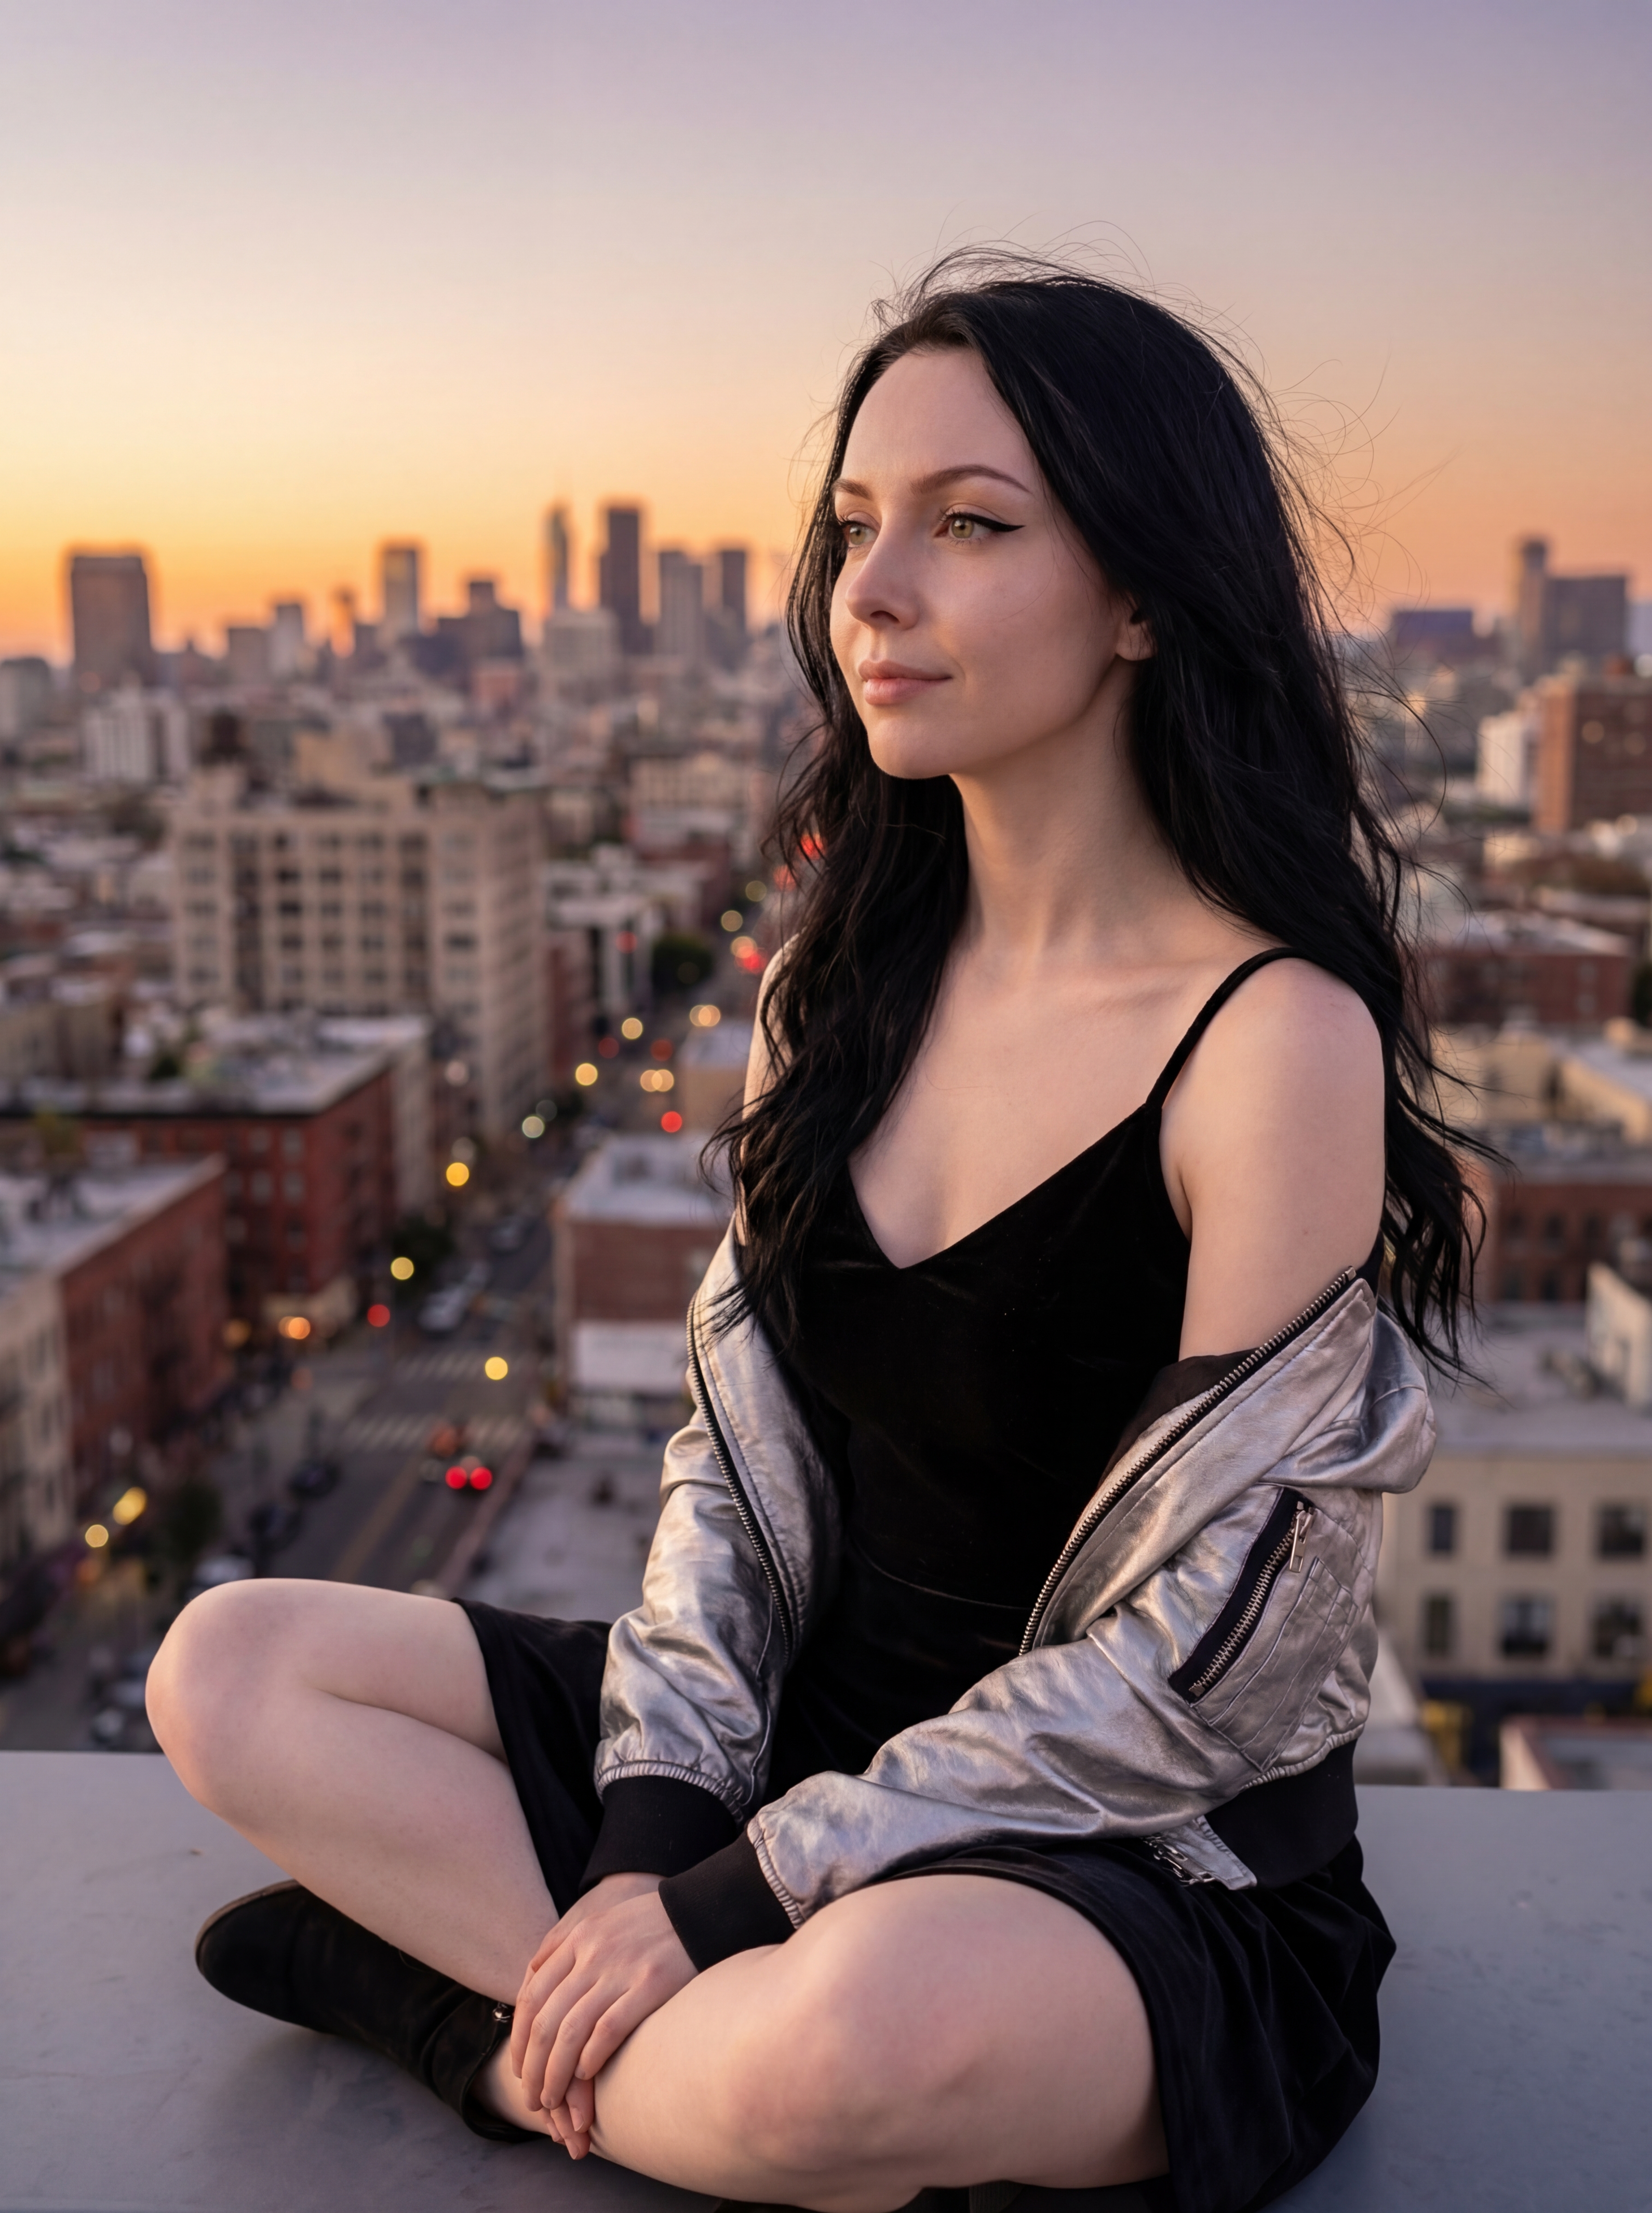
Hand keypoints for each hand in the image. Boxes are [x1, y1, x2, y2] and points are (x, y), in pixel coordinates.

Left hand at [510, 1873, 694, 2156]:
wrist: (702, 1909)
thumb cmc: (651, 1923)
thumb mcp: (602, 1921)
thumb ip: (566, 1945)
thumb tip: (532, 1975)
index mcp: (579, 1938)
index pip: (532, 1997)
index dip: (520, 2039)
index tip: (520, 2070)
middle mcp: (593, 1953)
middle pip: (546, 2020)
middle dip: (533, 2068)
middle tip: (533, 2099)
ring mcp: (621, 1969)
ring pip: (571, 2031)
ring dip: (556, 2073)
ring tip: (553, 2100)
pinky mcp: (651, 1984)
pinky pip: (608, 2028)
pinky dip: (592, 2056)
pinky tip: (587, 2074)